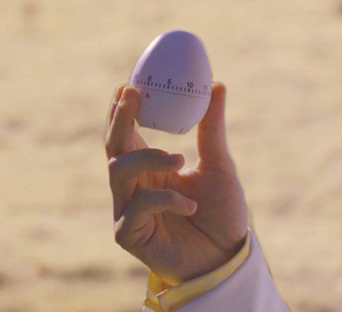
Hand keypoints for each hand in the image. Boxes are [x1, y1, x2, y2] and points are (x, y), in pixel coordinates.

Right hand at [105, 83, 247, 283]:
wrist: (227, 257)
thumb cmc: (221, 214)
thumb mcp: (220, 164)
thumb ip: (212, 128)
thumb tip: (217, 84)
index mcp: (149, 167)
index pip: (127, 133)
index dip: (122, 109)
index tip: (129, 83)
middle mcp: (133, 185)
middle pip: (114, 146)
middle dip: (119, 118)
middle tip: (131, 95)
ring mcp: (127, 209)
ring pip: (119, 170)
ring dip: (147, 157)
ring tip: (178, 158)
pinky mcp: (129, 233)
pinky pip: (138, 205)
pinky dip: (165, 199)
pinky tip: (190, 204)